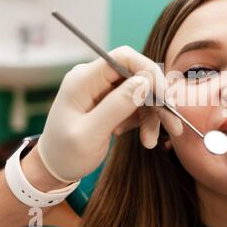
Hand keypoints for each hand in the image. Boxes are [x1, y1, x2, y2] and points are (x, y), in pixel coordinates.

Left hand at [37, 46, 181, 182]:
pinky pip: (138, 105)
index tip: (165, 97)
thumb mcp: (90, 134)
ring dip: (153, 116)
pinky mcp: (112, 102)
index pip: (124, 58)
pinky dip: (145, 121)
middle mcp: (95, 79)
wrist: (54, 169)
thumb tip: (145, 81)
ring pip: (142, 92)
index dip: (149, 71)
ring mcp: (104, 90)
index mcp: (84, 80)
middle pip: (138, 76)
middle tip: (173, 125)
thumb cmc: (66, 154)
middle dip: (157, 100)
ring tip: (151, 141)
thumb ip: (116, 106)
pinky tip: (142, 138)